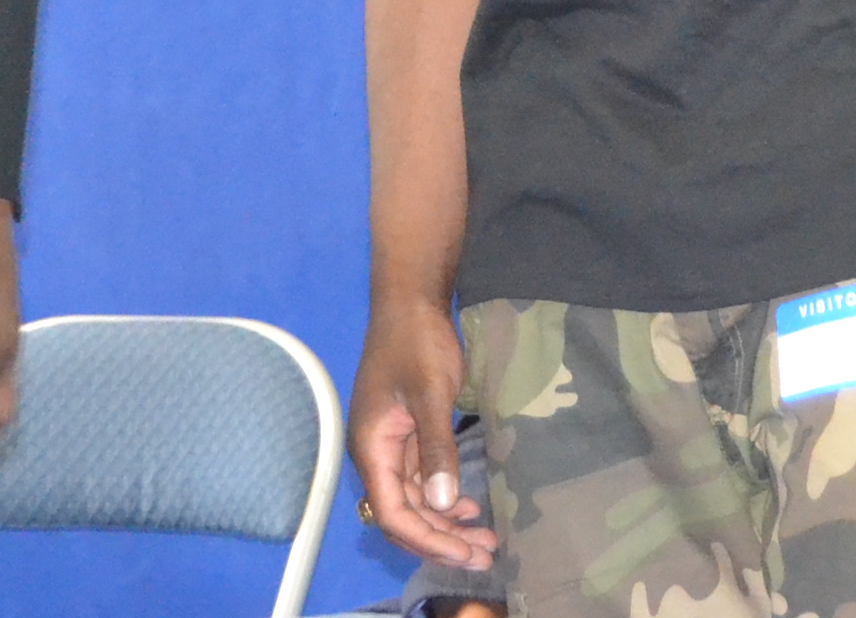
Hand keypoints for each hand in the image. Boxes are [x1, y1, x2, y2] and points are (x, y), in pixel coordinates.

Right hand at [351, 295, 491, 569]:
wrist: (410, 300)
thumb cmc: (417, 342)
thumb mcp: (430, 394)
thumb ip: (436, 448)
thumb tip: (444, 503)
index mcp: (371, 447)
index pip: (393, 512)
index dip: (427, 538)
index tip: (464, 553)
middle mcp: (375, 453)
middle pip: (403, 513)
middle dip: (440, 539)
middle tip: (484, 556)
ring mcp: (390, 444)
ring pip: (415, 499)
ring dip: (445, 522)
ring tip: (484, 538)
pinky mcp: (406, 434)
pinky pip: (421, 479)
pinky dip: (443, 497)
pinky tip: (468, 507)